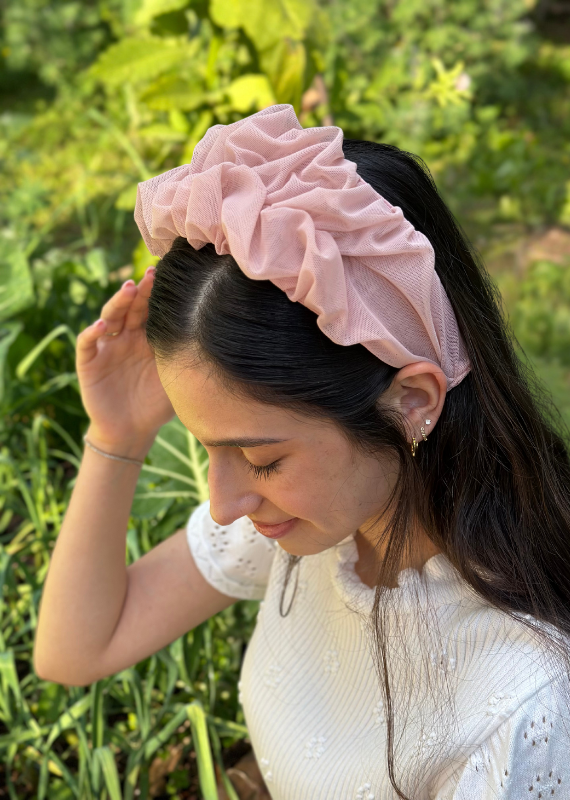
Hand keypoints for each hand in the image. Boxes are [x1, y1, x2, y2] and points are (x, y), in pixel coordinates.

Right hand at [76, 266, 175, 455]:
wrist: (132, 431)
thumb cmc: (157, 405)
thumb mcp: (177, 378)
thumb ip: (190, 359)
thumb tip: (227, 342)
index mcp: (148, 338)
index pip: (153, 309)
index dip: (160, 294)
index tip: (175, 276)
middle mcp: (127, 337)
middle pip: (133, 307)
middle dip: (142, 290)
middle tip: (153, 274)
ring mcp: (108, 347)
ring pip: (110, 317)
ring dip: (118, 302)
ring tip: (129, 289)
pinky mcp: (89, 362)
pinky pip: (88, 343)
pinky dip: (92, 333)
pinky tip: (102, 326)